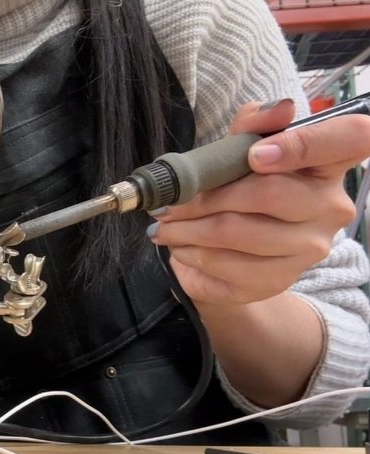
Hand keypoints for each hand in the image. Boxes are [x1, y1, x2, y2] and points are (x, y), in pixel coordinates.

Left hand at [148, 99, 369, 305]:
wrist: (231, 253)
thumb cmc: (239, 189)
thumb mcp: (240, 149)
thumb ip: (254, 124)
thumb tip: (278, 110)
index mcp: (330, 163)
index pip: (352, 138)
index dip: (306, 143)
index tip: (255, 154)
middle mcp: (330, 206)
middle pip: (269, 193)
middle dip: (207, 195)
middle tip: (170, 202)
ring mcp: (309, 247)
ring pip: (237, 231)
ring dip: (187, 228)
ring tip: (166, 224)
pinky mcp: (279, 279)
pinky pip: (226, 264)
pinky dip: (191, 252)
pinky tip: (180, 246)